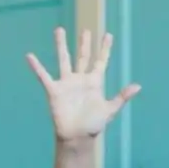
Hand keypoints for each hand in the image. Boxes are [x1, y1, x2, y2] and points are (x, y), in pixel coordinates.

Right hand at [27, 28, 139, 142]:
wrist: (77, 137)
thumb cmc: (93, 125)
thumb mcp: (110, 110)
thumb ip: (122, 97)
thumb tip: (138, 86)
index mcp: (95, 82)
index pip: (101, 61)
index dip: (104, 49)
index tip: (108, 35)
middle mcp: (80, 80)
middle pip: (82, 57)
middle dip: (84, 44)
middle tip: (86, 31)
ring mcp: (67, 84)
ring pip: (64, 60)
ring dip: (61, 46)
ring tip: (59, 30)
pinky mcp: (54, 91)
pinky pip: (44, 76)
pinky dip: (37, 67)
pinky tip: (30, 56)